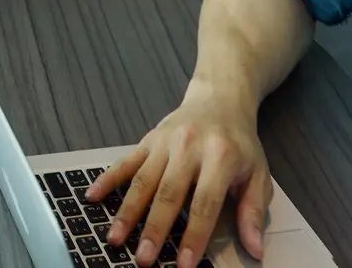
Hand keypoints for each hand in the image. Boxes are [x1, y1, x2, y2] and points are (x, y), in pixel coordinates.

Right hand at [86, 80, 269, 267]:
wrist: (219, 100)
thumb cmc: (240, 144)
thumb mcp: (258, 175)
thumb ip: (253, 212)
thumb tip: (255, 249)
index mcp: (220, 158)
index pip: (204, 203)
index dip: (193, 235)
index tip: (183, 264)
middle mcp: (187, 148)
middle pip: (167, 194)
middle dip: (153, 229)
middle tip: (142, 258)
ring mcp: (164, 143)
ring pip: (142, 181)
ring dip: (127, 211)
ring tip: (115, 238)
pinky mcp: (147, 140)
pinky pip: (125, 162)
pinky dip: (108, 180)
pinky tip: (93, 197)